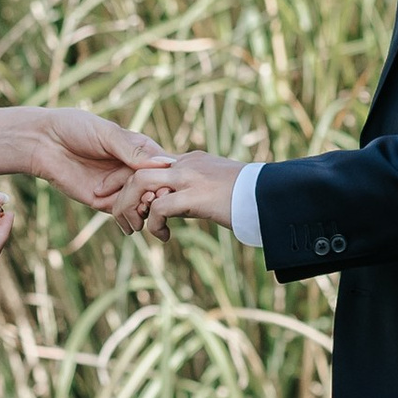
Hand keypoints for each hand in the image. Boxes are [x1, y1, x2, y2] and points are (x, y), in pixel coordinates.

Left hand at [19, 104, 169, 211]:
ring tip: (142, 207)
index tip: (167, 183)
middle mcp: (131, 170)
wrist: (42, 141)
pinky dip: (129, 218)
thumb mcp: (107, 134)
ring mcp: (118, 187)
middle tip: (152, 198)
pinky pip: (122, 214)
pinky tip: (130, 218)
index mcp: (138, 150)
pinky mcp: (103, 202)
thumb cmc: (75, 128)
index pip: (162, 167)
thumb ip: (133, 151)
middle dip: (156, 195)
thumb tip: (166, 163)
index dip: (167, 177)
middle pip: (154, 189)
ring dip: (144, 209)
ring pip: (141, 204)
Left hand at [116, 150, 243, 239]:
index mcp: (189, 160)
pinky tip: (164, 237)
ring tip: (137, 228)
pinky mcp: (196, 195)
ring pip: (141, 183)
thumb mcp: (215, 188)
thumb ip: (191, 191)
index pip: (147, 164)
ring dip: (131, 208)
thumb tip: (175, 207)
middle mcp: (185, 164)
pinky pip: (160, 208)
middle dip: (124, 196)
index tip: (130, 206)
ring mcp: (190, 177)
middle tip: (128, 221)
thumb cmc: (248, 198)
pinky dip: (154, 225)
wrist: (272, 195)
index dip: (131, 184)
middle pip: (136, 170)